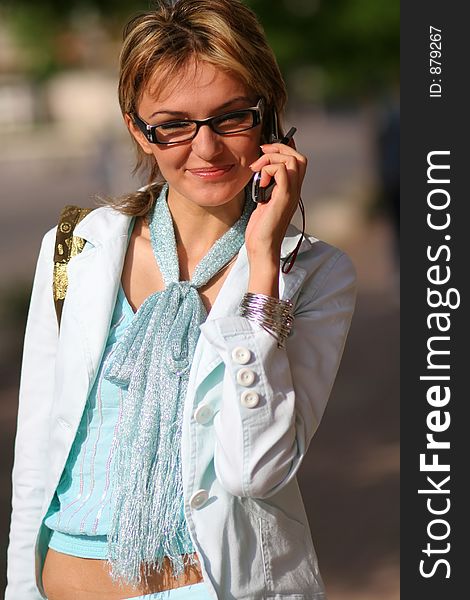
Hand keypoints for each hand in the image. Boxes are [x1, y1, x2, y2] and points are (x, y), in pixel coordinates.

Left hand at [244, 140, 306, 260]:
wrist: (262, 247)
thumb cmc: (260, 229)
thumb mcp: (263, 203)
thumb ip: (265, 188)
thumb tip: (258, 173)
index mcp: (291, 190)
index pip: (296, 161)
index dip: (282, 150)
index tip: (264, 153)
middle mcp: (295, 190)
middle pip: (298, 157)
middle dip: (279, 148)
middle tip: (261, 154)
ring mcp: (291, 194)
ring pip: (292, 160)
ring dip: (271, 158)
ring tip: (257, 170)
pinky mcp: (283, 197)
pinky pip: (282, 171)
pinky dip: (268, 170)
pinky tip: (261, 183)